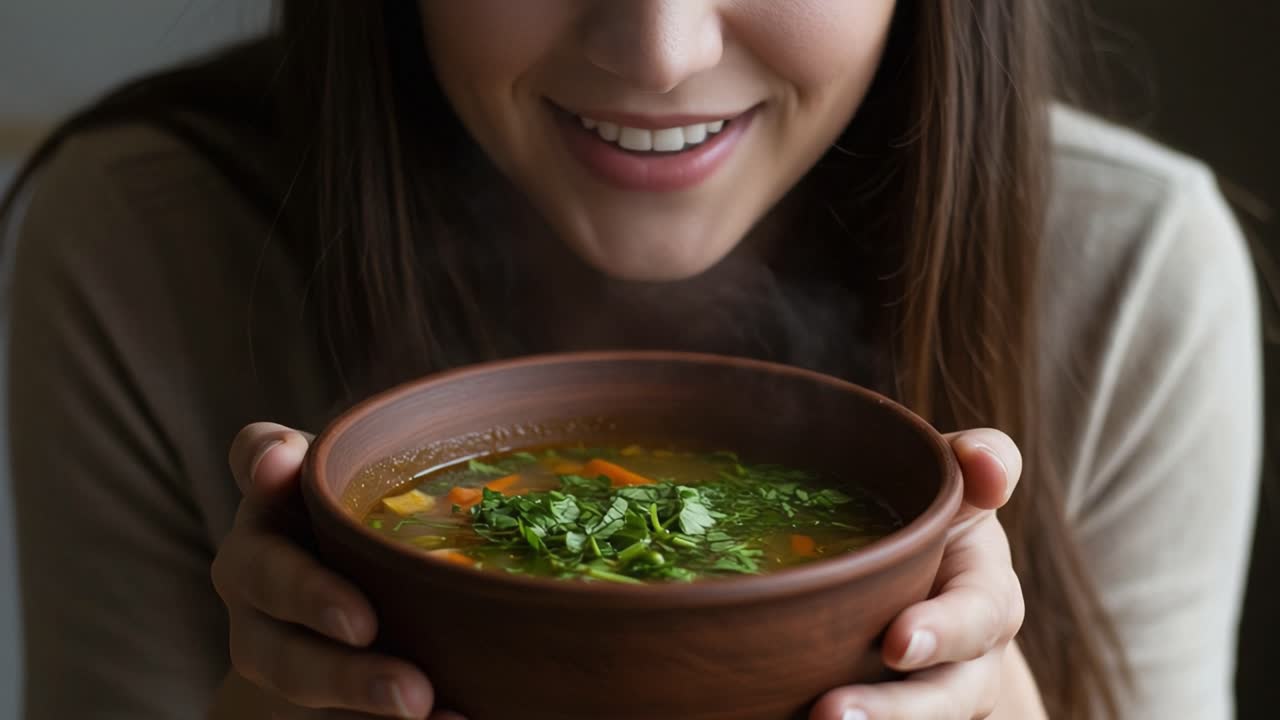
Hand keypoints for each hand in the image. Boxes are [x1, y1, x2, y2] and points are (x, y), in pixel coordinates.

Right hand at [211, 422, 465, 718]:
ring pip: (288, 665)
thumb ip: (372, 461)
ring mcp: (270, 637)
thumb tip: (300, 455)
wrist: (372, 605)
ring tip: (418, 700)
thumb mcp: (389, 488)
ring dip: (350, 685)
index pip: (255, 456)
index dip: (261, 460)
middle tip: (367, 626)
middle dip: (313, 602)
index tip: (277, 469)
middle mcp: (256, 565)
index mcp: (279, 496)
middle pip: (264, 581)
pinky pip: (331, 717)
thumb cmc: (384, 529)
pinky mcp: (300, 695)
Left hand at [810, 429, 1045, 719]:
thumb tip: (983, 465)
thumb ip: (980, 459)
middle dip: (898, 708)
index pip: (979, 613)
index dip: (944, 630)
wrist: (913, 570)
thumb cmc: (927, 512)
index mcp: (987, 592)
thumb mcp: (955, 479)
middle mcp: (974, 657)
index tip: (895, 642)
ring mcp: (939, 695)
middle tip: (833, 711)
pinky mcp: (902, 709)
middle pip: (951, 695)